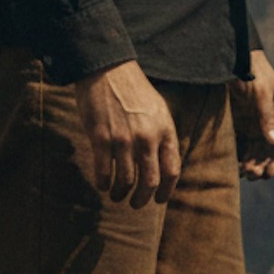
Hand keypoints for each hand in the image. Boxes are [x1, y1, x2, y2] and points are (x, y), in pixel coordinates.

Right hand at [74, 60, 181, 207]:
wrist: (108, 69)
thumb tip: (163, 165)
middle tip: (135, 203)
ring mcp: (124, 139)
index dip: (165, 192)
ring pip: (126, 181)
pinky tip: (101, 183)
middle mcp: (147, 138)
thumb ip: (162, 136)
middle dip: (142, 199)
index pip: (172, 171)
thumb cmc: (133, 91)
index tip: (158, 200)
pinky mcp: (101, 138)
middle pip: (150, 182)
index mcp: (165, 131)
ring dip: (120, 193)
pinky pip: (103, 172)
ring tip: (116, 195)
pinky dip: (102, 183)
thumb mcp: (158, 111)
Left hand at [230, 51, 273, 179]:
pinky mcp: (242, 125)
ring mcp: (257, 124)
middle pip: (273, 151)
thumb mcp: (261, 93)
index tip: (268, 173)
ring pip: (258, 152)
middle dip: (264, 165)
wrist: (231, 58)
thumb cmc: (251, 71)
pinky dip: (240, 157)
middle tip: (252, 175)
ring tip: (242, 172)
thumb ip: (267, 117)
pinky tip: (233, 165)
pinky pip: (243, 146)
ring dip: (252, 164)